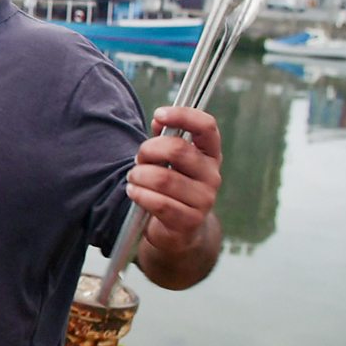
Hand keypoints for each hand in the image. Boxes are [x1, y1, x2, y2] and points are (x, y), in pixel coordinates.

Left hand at [127, 106, 222, 254]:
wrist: (179, 231)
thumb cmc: (171, 188)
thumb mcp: (169, 161)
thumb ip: (165, 139)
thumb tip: (159, 119)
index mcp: (210, 155)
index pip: (207, 127)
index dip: (183, 116)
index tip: (159, 114)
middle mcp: (212, 175)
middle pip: (178, 150)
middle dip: (148, 150)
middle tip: (138, 159)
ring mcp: (204, 199)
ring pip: (163, 178)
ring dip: (139, 175)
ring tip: (133, 178)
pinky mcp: (189, 220)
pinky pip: (159, 202)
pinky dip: (139, 194)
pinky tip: (134, 192)